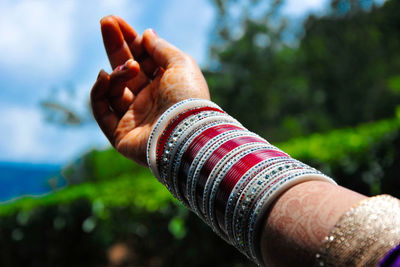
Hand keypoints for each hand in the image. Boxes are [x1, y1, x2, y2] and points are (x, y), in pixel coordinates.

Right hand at [90, 16, 209, 165]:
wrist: (186, 133)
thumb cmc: (188, 97)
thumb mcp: (181, 64)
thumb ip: (161, 48)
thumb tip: (147, 34)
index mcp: (165, 85)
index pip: (142, 60)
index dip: (130, 41)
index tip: (116, 21)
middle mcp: (149, 101)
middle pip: (126, 71)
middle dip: (116, 46)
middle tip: (106, 22)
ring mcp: (134, 118)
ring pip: (114, 89)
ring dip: (118, 73)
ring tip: (130, 68)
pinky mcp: (120, 135)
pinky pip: (102, 111)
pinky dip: (99, 92)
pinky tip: (104, 75)